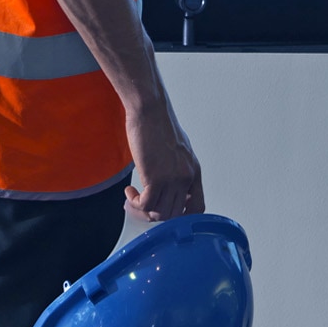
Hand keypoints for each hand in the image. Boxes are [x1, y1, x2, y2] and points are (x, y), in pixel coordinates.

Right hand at [123, 97, 204, 222]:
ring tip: (133, 199)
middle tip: (140, 207)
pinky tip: (129, 193)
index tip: (165, 211)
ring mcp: (173, 178)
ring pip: (160, 214)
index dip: (182, 216)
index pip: (198, 207)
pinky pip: (146, 205)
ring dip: (142, 211)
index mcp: (194, 171)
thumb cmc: (159, 126)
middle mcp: (187, 177)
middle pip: (175, 215)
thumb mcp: (177, 151)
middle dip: (155, 215)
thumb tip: (170, 188)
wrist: (150, 111)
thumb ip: (178, 170)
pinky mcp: (156, 177)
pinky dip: (135, 204)